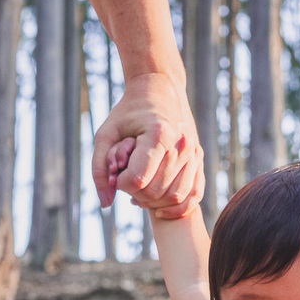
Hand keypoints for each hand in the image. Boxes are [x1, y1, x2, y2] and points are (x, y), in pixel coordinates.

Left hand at [93, 72, 203, 217]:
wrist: (160, 91)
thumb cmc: (128, 113)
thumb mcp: (105, 134)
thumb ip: (99, 169)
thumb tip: (106, 205)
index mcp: (158, 135)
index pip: (137, 179)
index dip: (121, 183)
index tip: (116, 172)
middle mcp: (181, 145)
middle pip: (156, 191)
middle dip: (136, 193)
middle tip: (126, 181)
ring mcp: (194, 153)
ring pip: (175, 197)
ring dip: (154, 202)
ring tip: (140, 191)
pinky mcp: (200, 160)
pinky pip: (194, 195)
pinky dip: (178, 207)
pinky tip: (160, 208)